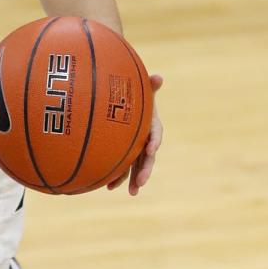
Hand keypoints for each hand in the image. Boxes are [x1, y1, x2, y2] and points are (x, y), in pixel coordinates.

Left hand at [108, 74, 163, 195]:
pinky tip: (108, 187)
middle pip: (147, 156)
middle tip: (142, 181)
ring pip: (135, 166)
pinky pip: (121, 167)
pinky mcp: (122, 154)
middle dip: (146, 170)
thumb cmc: (130, 94)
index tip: (150, 149)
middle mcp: (144, 138)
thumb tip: (159, 76)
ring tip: (131, 193)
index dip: (154, 141)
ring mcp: (134, 148)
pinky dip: (116, 177)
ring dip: (133, 180)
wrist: (117, 103)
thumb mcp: (138, 89)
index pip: (156, 133)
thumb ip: (147, 85)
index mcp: (150, 123)